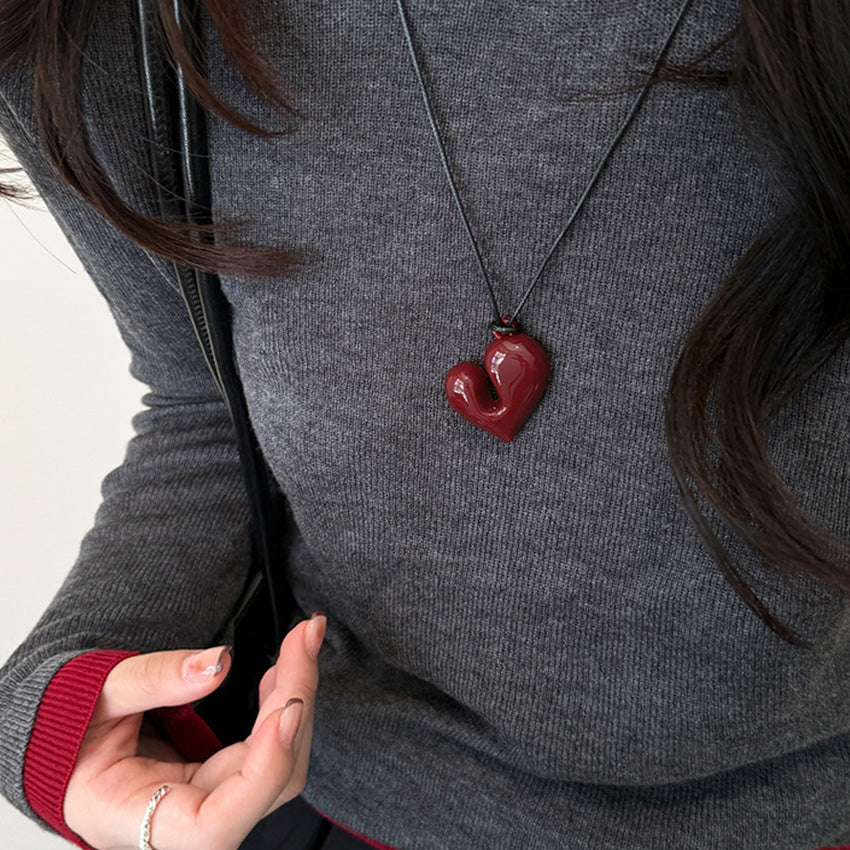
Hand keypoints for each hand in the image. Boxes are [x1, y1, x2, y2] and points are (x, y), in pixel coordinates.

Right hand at [63, 614, 326, 849]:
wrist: (71, 745)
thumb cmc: (70, 734)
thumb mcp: (96, 697)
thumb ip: (152, 680)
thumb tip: (219, 663)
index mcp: (141, 821)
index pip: (216, 826)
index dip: (263, 771)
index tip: (288, 710)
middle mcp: (189, 822)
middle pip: (268, 781)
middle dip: (295, 701)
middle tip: (305, 636)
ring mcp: (215, 800)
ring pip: (281, 763)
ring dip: (298, 696)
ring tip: (301, 640)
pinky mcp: (228, 776)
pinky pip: (271, 748)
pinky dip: (284, 702)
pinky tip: (284, 667)